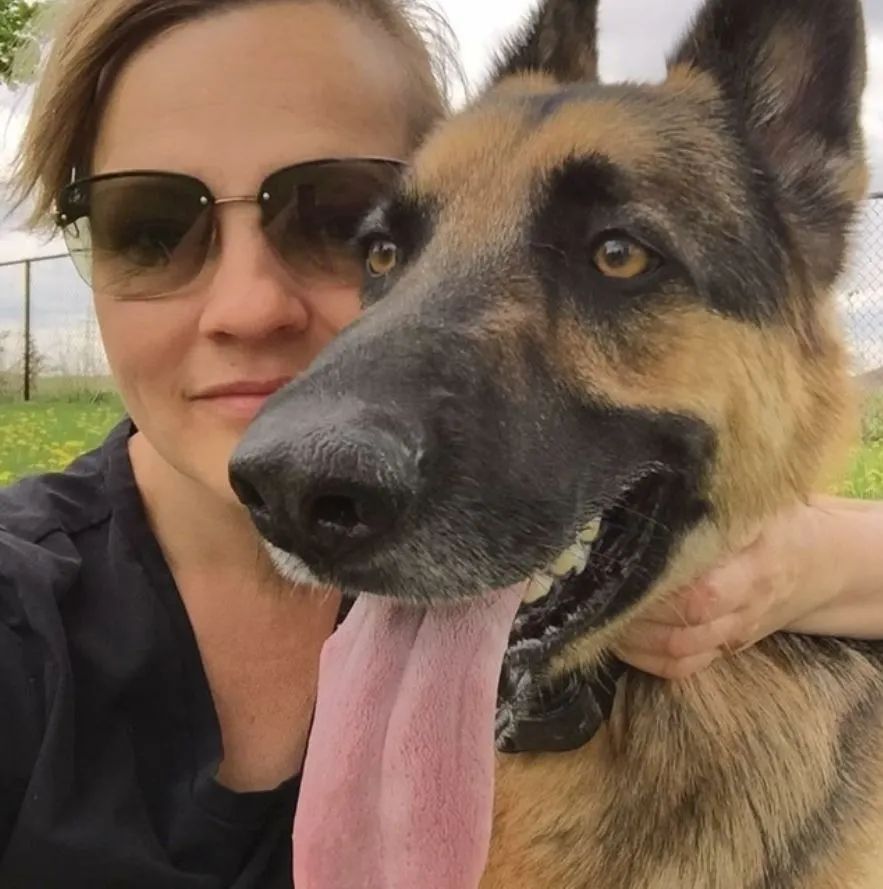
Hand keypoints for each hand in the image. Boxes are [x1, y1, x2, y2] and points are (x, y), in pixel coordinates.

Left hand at [613, 500, 837, 679]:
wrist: (815, 562)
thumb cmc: (772, 521)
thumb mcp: (753, 504)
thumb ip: (707, 503)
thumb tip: (649, 488)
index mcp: (753, 564)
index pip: (703, 594)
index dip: (656, 592)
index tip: (620, 572)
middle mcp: (744, 605)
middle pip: (684, 630)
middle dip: (635, 619)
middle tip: (598, 596)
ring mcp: (734, 631)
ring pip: (679, 652)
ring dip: (633, 641)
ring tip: (600, 616)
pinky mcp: (724, 647)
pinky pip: (684, 668)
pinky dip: (647, 660)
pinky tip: (621, 639)